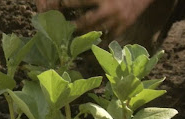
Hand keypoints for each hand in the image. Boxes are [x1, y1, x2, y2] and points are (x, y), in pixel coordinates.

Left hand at [35, 0, 153, 35]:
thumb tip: (82, 1)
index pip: (84, 0)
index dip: (72, 2)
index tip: (61, 4)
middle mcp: (110, 9)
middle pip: (89, 20)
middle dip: (76, 25)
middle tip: (65, 29)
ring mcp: (117, 20)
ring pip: (98, 30)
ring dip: (85, 35)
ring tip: (73, 40)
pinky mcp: (123, 27)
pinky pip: (109, 37)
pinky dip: (100, 42)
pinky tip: (91, 47)